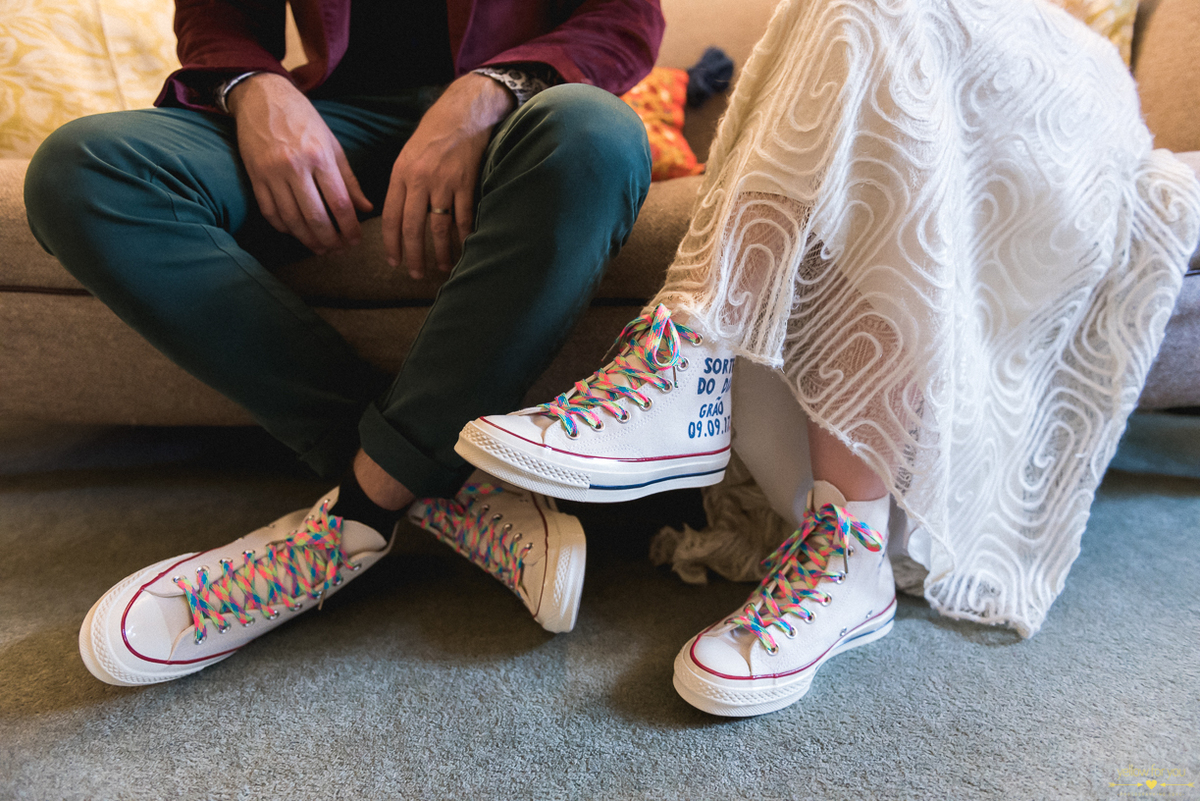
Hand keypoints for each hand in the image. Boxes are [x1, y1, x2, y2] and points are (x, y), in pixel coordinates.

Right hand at [228, 72, 372, 253]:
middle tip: (339, 250)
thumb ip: (349, 179)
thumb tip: (366, 209)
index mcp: (320, 156)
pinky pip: (270, 212)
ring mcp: (272, 173)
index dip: (349, 228)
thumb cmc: (303, 119)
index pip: (340, 203)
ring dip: (308, 239)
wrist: (262, 96)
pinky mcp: (254, 176)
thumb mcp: (332, 144)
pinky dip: (284, 227)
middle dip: (330, 240)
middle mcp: (295, 166)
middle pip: (316, 217)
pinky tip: (297, 233)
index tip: (355, 241)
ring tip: (320, 248)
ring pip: (292, 220)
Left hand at [381, 73, 515, 278]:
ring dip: (439, 252)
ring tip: (441, 268)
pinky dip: (464, 237)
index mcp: (401, 174)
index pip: (391, 216)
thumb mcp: (408, 155)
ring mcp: (445, 183)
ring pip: (439, 227)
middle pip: (413, 227)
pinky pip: (464, 218)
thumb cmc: (434, 134)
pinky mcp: (467, 183)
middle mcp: (420, 180)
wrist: (464, 113)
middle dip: (413, 255)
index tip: (394, 261)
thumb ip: (402, 184)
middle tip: (415, 274)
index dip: (391, 243)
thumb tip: (398, 215)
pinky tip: (464, 249)